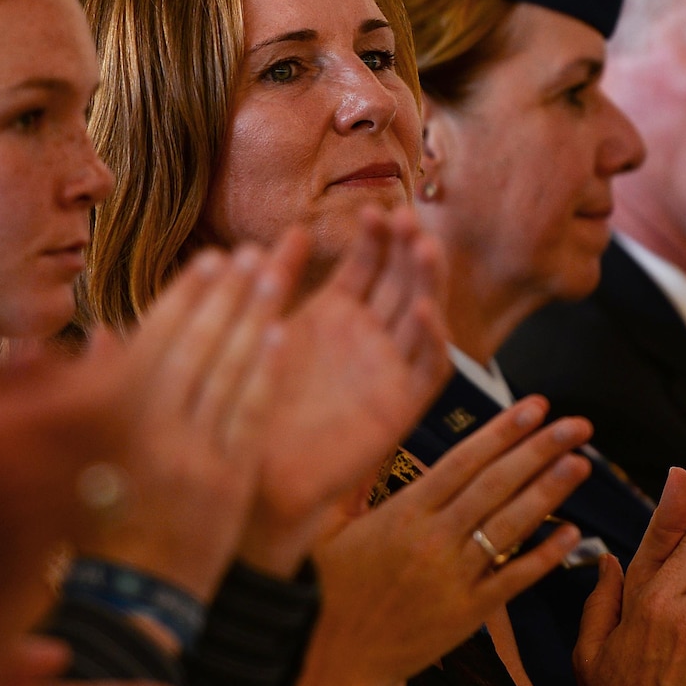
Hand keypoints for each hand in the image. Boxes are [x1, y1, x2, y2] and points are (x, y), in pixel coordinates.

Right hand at [95, 236, 308, 597]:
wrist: (130, 607)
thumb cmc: (94, 530)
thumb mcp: (72, 459)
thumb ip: (90, 391)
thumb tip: (102, 330)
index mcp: (109, 424)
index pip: (153, 343)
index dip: (183, 298)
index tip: (207, 260)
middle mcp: (152, 434)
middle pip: (196, 348)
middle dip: (224, 296)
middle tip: (248, 253)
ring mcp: (194, 457)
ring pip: (228, 373)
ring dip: (251, 319)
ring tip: (271, 277)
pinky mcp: (229, 484)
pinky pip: (250, 417)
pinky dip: (264, 374)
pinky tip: (281, 336)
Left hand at [246, 208, 452, 567]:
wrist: (255, 476)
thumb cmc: (253, 403)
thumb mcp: (264, 328)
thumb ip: (279, 278)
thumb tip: (293, 229)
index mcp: (337, 315)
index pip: (369, 264)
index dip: (376, 237)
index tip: (373, 210)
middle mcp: (370, 337)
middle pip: (403, 282)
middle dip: (407, 249)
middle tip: (407, 218)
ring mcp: (390, 369)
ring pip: (423, 316)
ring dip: (428, 281)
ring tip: (424, 248)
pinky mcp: (403, 406)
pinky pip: (430, 369)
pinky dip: (433, 339)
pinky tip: (424, 311)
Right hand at [306, 396, 591, 685]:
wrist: (337, 661)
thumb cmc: (330, 592)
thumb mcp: (329, 529)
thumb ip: (355, 483)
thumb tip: (369, 436)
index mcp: (403, 513)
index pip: (464, 461)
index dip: (503, 431)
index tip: (535, 407)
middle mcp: (433, 539)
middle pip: (496, 485)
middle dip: (540, 450)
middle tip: (576, 426)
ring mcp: (452, 577)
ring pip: (509, 526)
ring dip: (549, 492)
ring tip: (580, 463)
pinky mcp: (467, 614)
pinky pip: (512, 579)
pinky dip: (543, 556)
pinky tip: (570, 533)